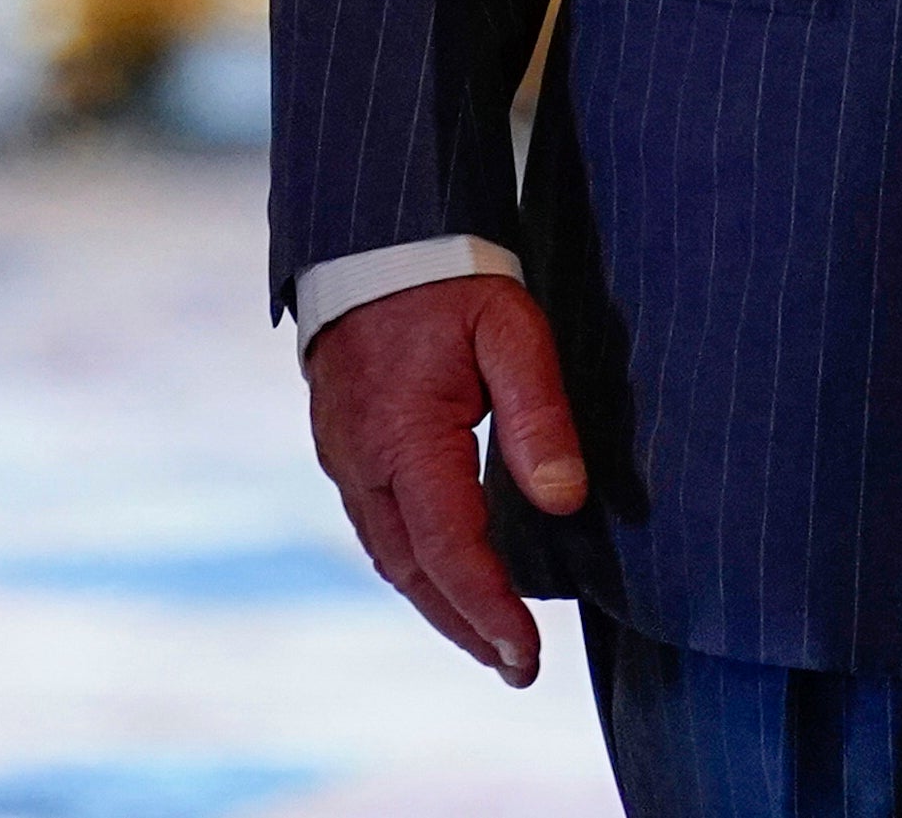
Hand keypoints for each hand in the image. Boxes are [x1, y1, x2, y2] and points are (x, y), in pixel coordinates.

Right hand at [305, 274, 589, 688]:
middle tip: (518, 668)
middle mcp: (363, 459)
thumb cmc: (447, 277)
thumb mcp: (511, 330)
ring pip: (390, 554)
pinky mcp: (340, 444)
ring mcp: (343, 454)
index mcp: (405, 437)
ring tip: (489, 639)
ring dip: (438, 603)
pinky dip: (415, 565)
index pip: (451, 550)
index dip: (491, 610)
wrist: (369, 233)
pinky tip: (446, 574)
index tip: (528, 656)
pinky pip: (376, 526)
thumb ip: (538, 416)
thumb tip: (561, 502)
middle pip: (414, 570)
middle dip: (466, 626)